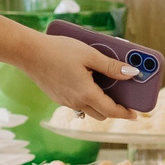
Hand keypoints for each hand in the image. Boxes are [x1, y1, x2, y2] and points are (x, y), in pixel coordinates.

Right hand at [23, 32, 137, 120]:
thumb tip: (132, 73)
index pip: (111, 111)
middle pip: (101, 114)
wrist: (28, 53)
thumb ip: (111, 66)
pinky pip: (77, 104)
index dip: (125, 113)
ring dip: (100, 104)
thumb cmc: (58, 50)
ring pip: (88, 110)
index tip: (136, 114)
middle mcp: (76, 102)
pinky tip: (86, 83)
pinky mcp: (57, 97)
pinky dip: (86, 99)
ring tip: (106, 89)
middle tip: (124, 100)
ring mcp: (65, 101)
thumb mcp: (89, 54)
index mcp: (86, 93)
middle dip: (114, 110)